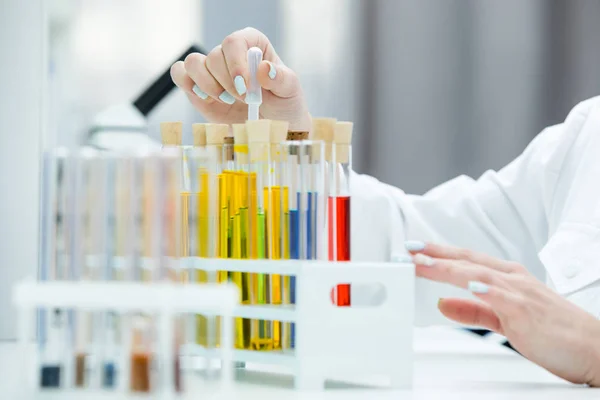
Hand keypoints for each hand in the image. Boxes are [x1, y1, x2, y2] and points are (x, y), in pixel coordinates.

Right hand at [170, 27, 310, 129]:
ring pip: (193, 64)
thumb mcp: (289, 90)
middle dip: (226, 83)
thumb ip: (280, 78)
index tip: (245, 87)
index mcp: (251, 43)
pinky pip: (180, 75)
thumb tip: (263, 68)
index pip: (234, 42)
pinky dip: (189, 86)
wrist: (273, 126)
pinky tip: (208, 99)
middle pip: (213, 56)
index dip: (236, 64)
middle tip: (243, 99)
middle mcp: (229, 53)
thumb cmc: (283, 103)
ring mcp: (212, 69)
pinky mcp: (198, 86)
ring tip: (227, 101)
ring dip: (208, 86)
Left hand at [406, 241, 599, 386]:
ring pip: (478, 273)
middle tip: (409, 250)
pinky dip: (485, 288)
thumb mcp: (504, 318)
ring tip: (424, 262)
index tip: (414, 250)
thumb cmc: (554, 331)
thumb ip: (473, 310)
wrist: (593, 348)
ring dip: (449, 267)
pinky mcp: (528, 311)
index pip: (466, 260)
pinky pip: (503, 296)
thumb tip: (442, 303)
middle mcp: (512, 279)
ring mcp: (520, 292)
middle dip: (436, 254)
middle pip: (467, 261)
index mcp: (507, 278)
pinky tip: (467, 284)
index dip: (439, 253)